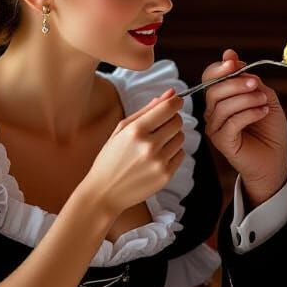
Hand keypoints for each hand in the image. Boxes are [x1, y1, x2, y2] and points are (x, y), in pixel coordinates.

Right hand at [82, 90, 184, 215]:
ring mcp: (159, 162)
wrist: (105, 192)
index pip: (168, 108)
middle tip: (160, 126)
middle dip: (172, 119)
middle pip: (178, 121)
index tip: (176, 100)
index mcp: (136, 131)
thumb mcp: (121, 130)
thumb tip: (170, 93)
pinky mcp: (166, 176)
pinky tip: (157, 158)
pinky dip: (173, 153)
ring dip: (172, 137)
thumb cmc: (110, 159)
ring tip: (156, 144)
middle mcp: (149, 145)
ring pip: (181, 138)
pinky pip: (181, 155)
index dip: (176, 101)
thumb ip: (146, 110)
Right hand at [202, 49, 286, 205]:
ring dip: (246, 99)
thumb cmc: (269, 129)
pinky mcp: (222, 141)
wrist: (275, 158)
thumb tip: (232, 57)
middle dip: (236, 83)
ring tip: (264, 102)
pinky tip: (263, 112)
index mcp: (221, 98)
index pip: (209, 78)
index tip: (235, 62)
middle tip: (256, 84)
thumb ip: (249, 79)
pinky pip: (231, 122)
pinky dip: (249, 113)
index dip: (220, 68)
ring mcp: (215, 127)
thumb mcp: (264, 96)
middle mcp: (213, 112)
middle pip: (214, 90)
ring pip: (222, 105)